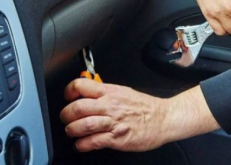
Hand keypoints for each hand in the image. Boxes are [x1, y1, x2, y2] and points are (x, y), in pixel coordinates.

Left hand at [60, 79, 218, 151]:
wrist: (164, 119)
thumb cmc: (145, 107)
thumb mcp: (124, 92)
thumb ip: (105, 93)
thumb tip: (87, 93)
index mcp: (111, 92)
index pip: (82, 86)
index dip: (70, 91)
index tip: (68, 97)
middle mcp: (110, 106)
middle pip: (78, 107)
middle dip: (66, 114)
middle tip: (66, 118)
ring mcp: (114, 122)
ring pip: (83, 125)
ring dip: (72, 130)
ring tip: (72, 132)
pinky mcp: (117, 138)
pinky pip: (93, 142)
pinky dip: (82, 145)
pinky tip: (81, 144)